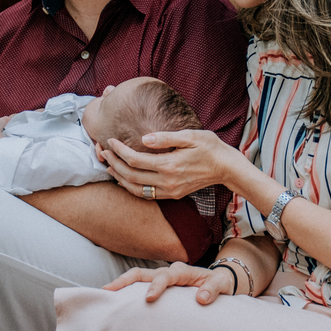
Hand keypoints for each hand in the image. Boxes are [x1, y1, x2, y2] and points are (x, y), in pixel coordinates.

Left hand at [100, 129, 240, 200]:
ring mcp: (169, 191)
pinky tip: (125, 179)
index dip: (119, 150)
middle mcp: (167, 182)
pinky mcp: (173, 195)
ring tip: (108, 166)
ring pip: (136, 189)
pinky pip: (146, 195)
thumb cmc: (210, 147)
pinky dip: (131, 187)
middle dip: (114, 163)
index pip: (135, 160)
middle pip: (131, 176)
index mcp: (169, 165)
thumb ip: (166, 138)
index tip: (110, 140)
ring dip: (119, 178)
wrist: (226, 168)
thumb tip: (144, 138)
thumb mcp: (191, 136)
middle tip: (103, 152)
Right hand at [104, 261, 234, 304]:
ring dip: (120, 285)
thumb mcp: (222, 284)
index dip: (156, 286)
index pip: (165, 276)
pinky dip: (126, 292)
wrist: (220, 282)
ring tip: (104, 295)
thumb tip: (201, 299)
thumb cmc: (220, 283)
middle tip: (108, 291)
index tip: (148, 299)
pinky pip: (139, 287)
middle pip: (141, 273)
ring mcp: (160, 278)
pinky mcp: (158, 286)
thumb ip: (213, 289)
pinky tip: (115, 302)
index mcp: (182, 271)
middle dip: (124, 281)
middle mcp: (168, 272)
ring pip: (136, 278)